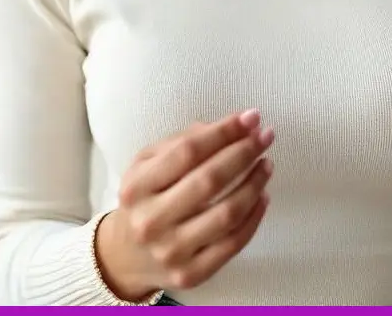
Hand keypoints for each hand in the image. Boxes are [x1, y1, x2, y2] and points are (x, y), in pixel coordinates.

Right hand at [94, 110, 274, 299]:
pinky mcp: (191, 274)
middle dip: (244, 152)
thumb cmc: (144, 197)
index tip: (251, 117)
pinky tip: (263, 196)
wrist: (126, 255)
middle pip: (209, 180)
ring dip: (254, 183)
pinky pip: (233, 243)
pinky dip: (254, 217)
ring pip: (227, 213)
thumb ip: (185, 139)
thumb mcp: (148, 162)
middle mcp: (151, 221)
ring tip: (266, 164)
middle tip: (265, 135)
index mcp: (137, 187)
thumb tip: (234, 125)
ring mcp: (171, 251)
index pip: (187, 152)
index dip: (224, 132)